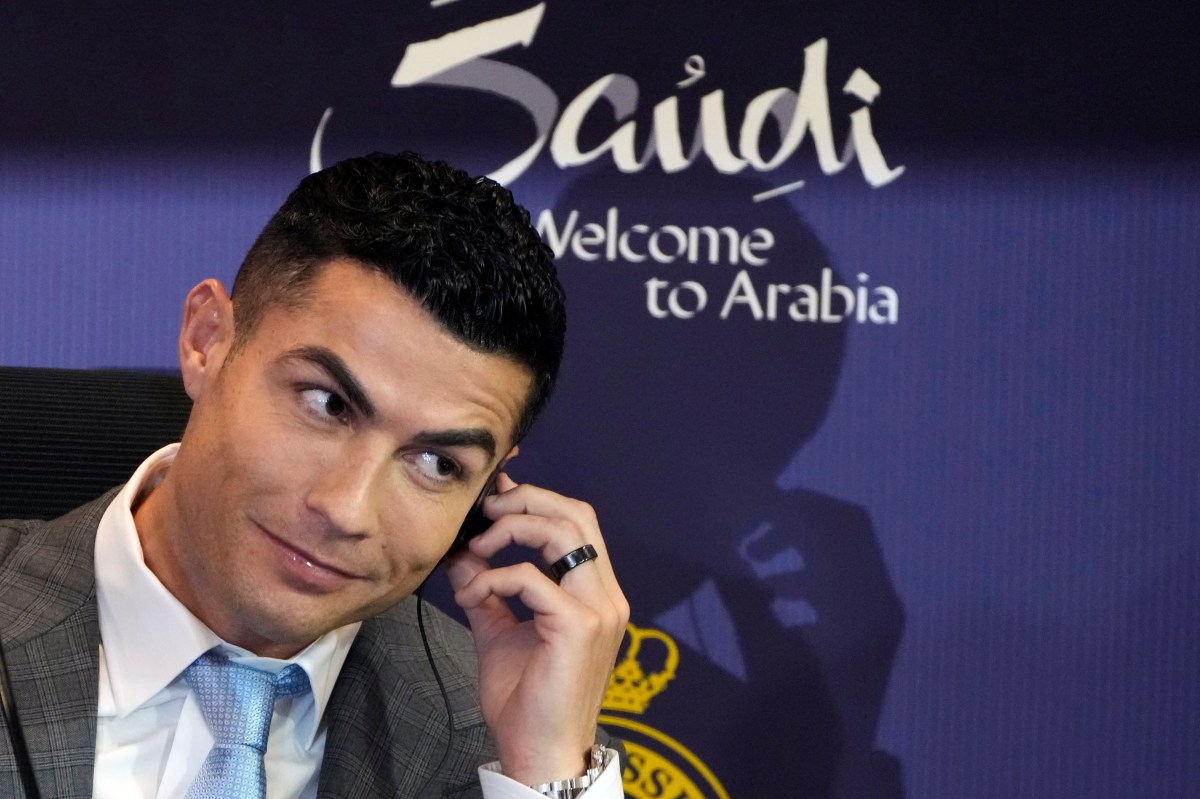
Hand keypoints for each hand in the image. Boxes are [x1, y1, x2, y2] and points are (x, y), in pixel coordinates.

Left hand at [444, 473, 628, 783]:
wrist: (539, 752)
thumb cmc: (526, 701)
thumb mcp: (499, 631)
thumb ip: (487, 589)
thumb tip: (463, 555)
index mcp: (596, 594)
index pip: (577, 523)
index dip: (537, 500)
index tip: (494, 498)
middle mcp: (607, 596)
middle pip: (577, 514)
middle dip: (526, 501)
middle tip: (485, 512)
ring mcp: (598, 610)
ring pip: (562, 532)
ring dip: (513, 527)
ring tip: (479, 544)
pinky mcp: (578, 626)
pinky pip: (531, 577)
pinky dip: (494, 577)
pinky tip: (473, 593)